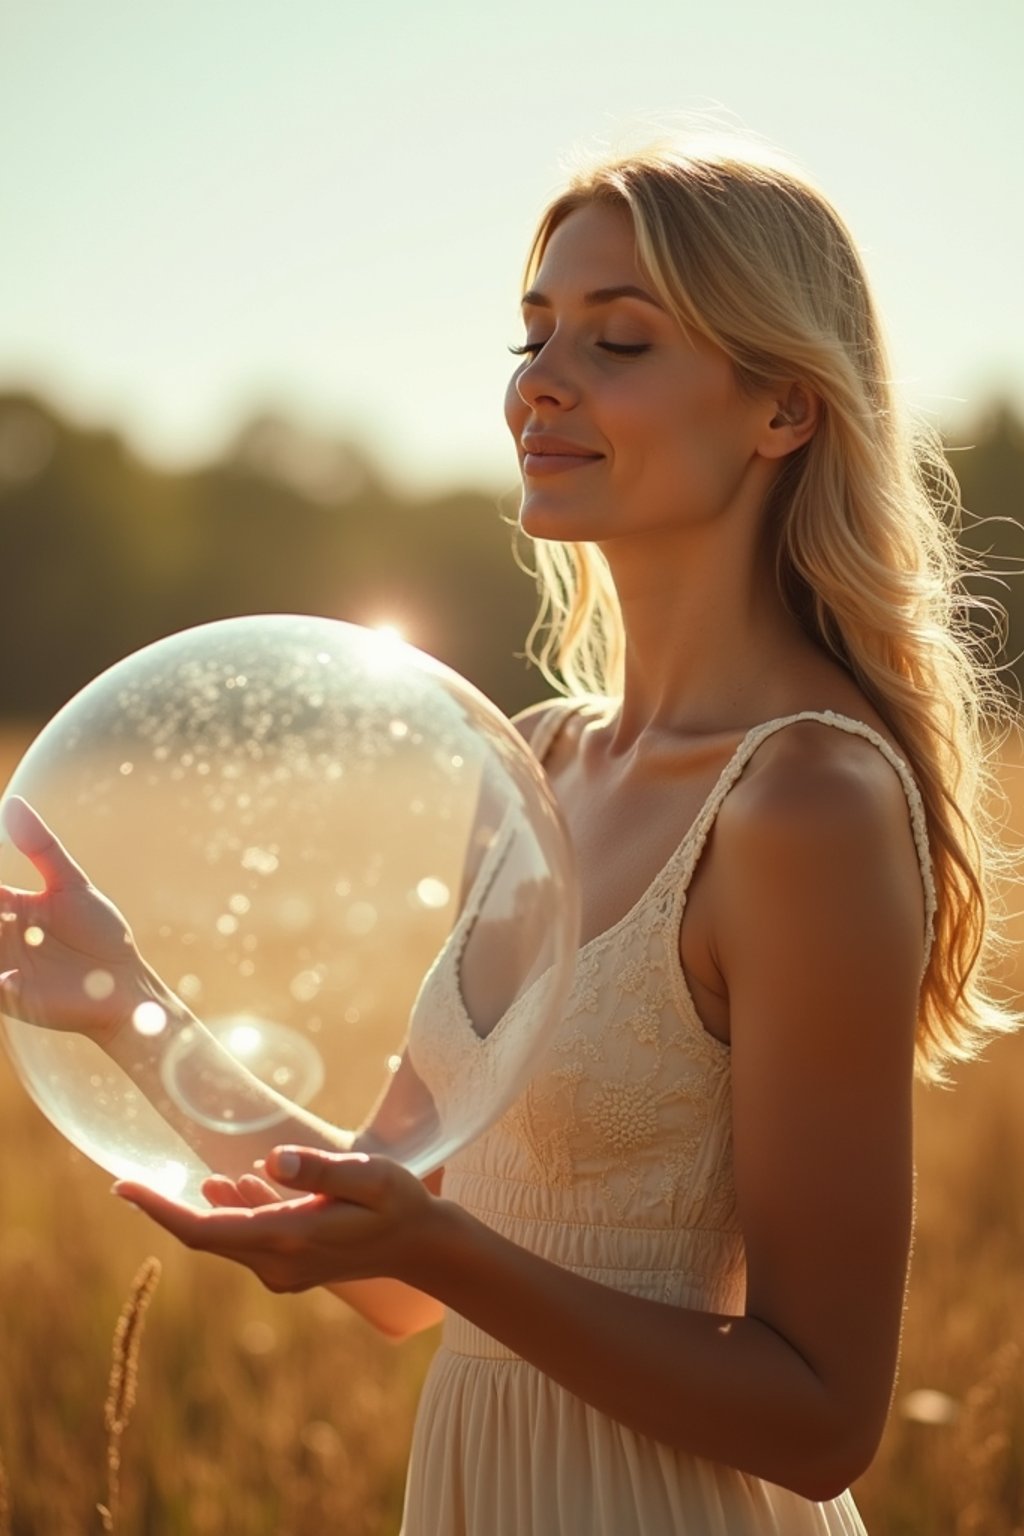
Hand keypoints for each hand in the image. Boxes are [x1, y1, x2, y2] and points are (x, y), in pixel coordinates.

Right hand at [0, 796, 142, 1038]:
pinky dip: (0, 982)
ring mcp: (2, 966)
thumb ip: (41, 848)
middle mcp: (0, 936)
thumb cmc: (101, 934)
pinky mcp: (13, 997)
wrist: (124, 982)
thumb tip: (13, 804)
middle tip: (2, 910)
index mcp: (9, 907)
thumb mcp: (72, 885)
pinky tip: (12, 977)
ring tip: (5, 924)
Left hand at [114, 1147, 446, 1293]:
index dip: (159, 1210)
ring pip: (228, 1237)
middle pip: (206, 1236)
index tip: (123, 1187)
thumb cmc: (398, 1203)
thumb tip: (269, 1159)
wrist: (422, 1246)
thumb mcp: (369, 1176)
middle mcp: (277, 1263)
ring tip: (195, 1178)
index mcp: (289, 1239)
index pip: (204, 1231)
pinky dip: (236, 1212)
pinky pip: (248, 1239)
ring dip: (208, 1208)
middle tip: (128, 1182)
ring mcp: (283, 1270)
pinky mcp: (290, 1267)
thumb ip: (319, 1168)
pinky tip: (237, 1184)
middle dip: (168, 1208)